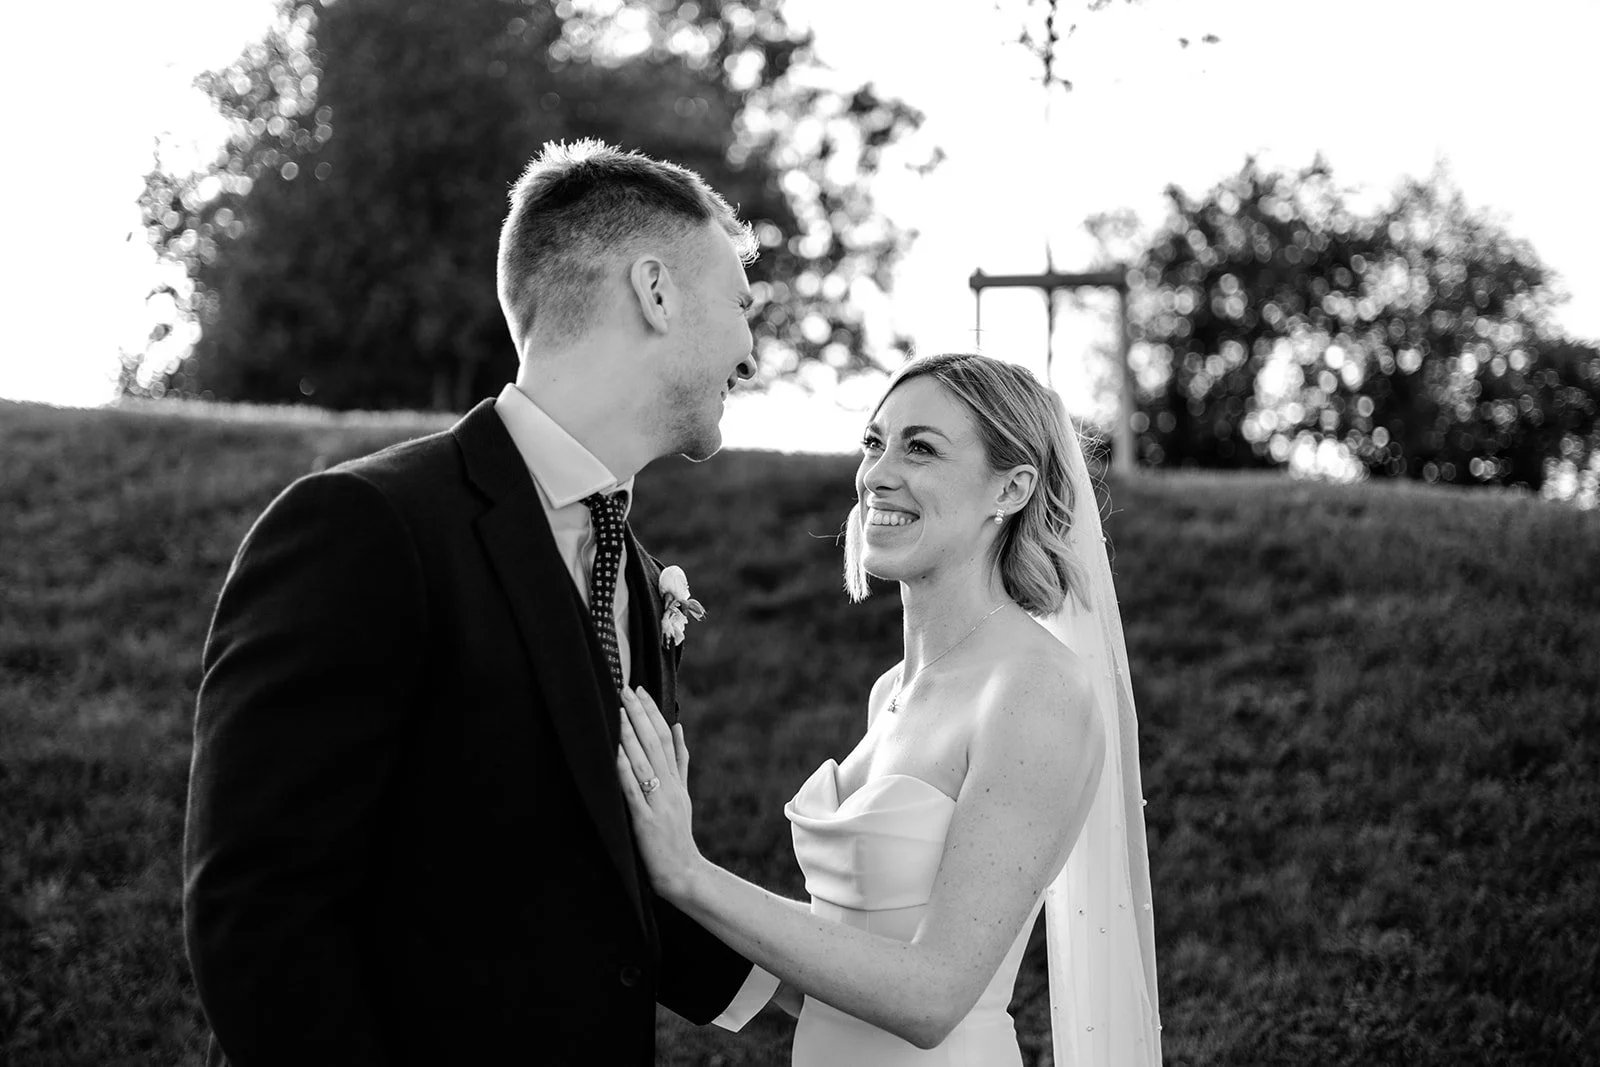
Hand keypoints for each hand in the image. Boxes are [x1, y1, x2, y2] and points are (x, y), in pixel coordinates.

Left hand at [615, 686, 703, 901]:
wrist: (684, 873)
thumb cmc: (678, 835)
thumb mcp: (683, 795)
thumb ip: (681, 762)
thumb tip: (678, 727)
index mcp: (676, 780)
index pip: (665, 737)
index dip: (652, 712)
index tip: (639, 690)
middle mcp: (669, 787)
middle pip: (655, 743)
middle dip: (639, 714)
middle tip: (625, 688)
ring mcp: (658, 804)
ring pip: (644, 763)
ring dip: (630, 736)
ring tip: (618, 711)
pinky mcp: (645, 822)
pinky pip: (633, 792)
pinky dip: (624, 770)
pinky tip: (615, 753)